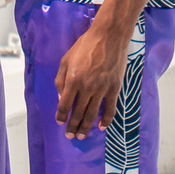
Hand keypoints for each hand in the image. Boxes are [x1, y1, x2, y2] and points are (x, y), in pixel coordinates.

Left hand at [54, 17, 128, 138]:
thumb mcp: (66, 59)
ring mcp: (102, 89)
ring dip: (86, 127)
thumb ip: (61, 79)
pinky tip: (102, 127)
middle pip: (78, 113)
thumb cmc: (85, 46)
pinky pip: (110, 108)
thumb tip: (61, 96)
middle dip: (72, 126)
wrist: (109, 37)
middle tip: (69, 136)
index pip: (64, 104)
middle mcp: (87, 87)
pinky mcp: (114, 88)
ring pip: (93, 114)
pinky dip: (106, 120)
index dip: (61, 116)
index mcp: (73, 80)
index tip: (60, 123)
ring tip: (82, 136)